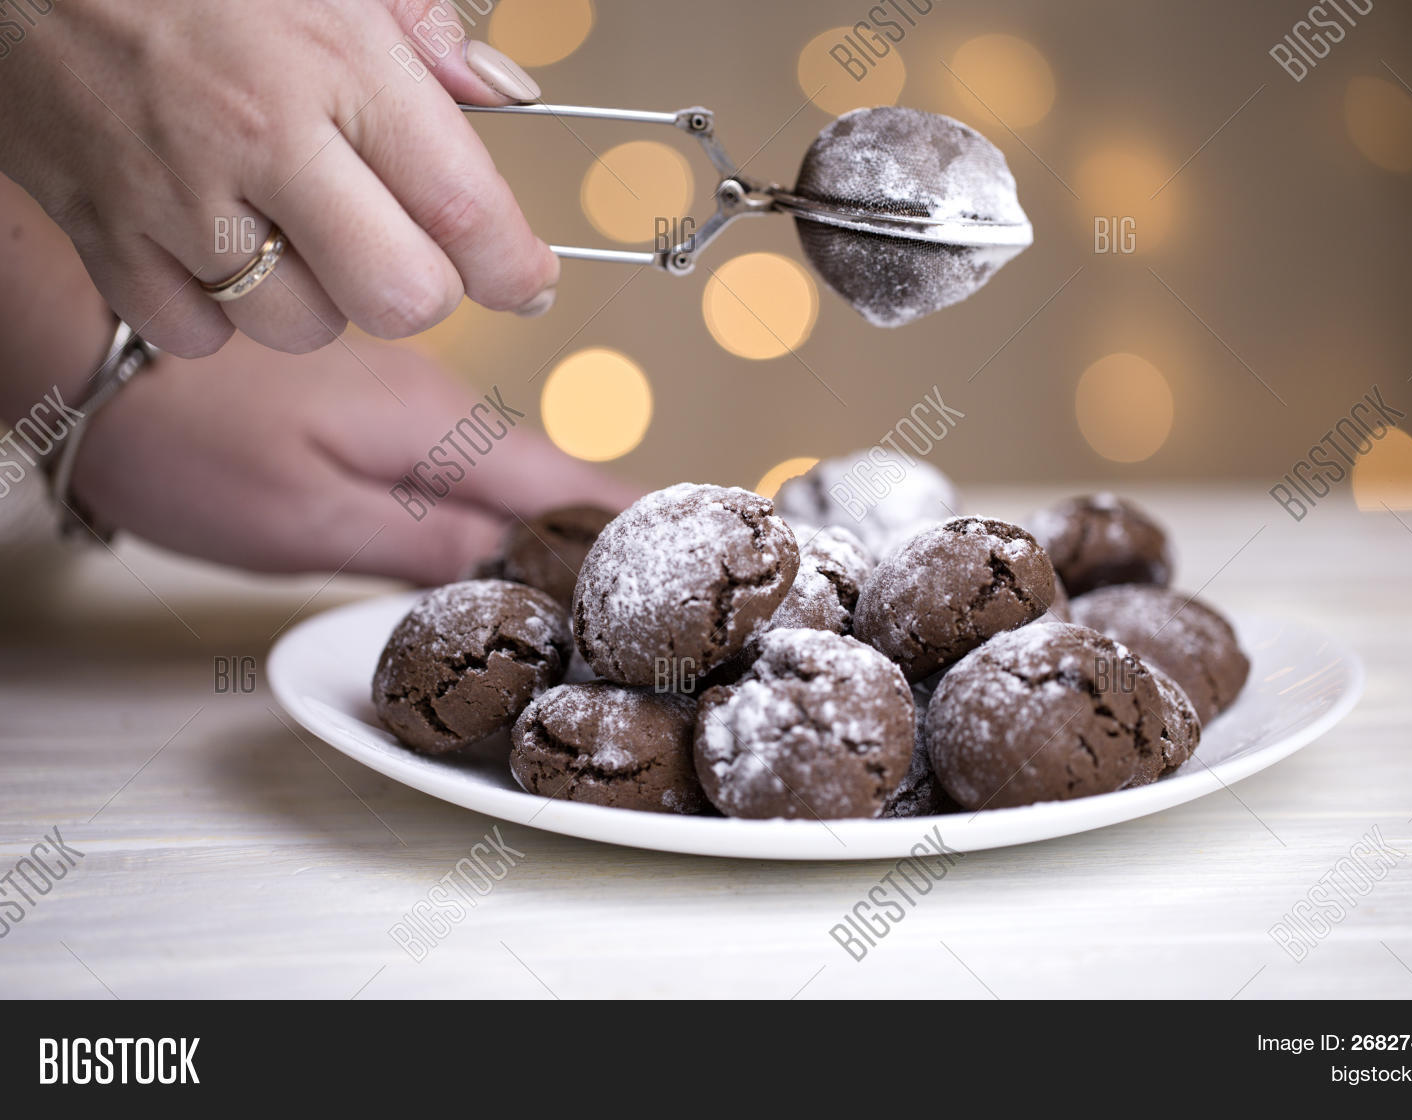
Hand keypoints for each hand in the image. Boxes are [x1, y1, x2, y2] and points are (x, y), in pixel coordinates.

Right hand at [0, 0, 555, 357]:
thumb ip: (423, 28)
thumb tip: (506, 93)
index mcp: (332, 61)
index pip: (464, 207)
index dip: (514, 265)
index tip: (527, 278)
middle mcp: (260, 139)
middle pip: (400, 298)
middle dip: (424, 290)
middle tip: (408, 253)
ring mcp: (175, 197)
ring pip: (304, 328)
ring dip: (322, 300)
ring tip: (292, 229)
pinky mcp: (103, 235)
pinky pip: (200, 335)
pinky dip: (222, 314)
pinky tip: (215, 247)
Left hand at [69, 332, 640, 584]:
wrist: (93, 351)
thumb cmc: (184, 437)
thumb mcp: (307, 519)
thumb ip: (420, 545)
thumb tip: (508, 570)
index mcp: (439, 428)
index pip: (568, 484)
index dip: (634, 523)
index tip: (695, 546)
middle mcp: (436, 402)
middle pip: (545, 476)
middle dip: (601, 529)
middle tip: (652, 590)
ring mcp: (403, 396)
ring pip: (498, 467)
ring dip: (543, 518)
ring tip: (589, 579)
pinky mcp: (365, 405)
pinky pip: (453, 458)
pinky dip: (485, 500)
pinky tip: (487, 537)